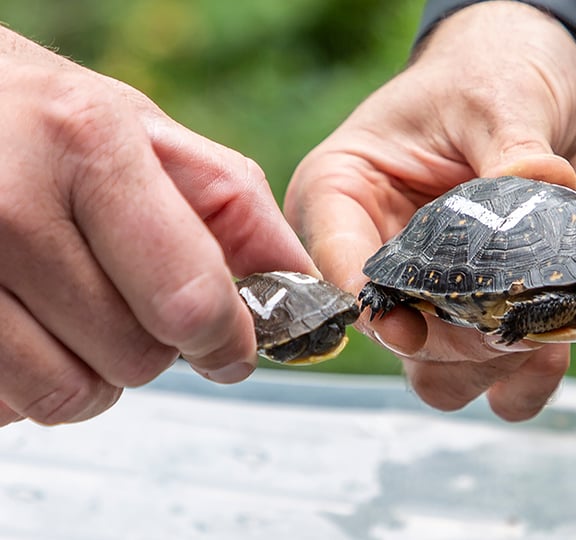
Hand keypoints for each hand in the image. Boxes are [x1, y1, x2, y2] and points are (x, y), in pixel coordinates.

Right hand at [0, 28, 314, 425]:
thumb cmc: (38, 120)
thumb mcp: (141, 132)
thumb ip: (231, 206)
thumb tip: (303, 282)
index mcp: (88, 146)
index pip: (189, 301)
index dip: (225, 343)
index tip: (228, 350)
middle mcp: (8, 205)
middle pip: (135, 359)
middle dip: (150, 345)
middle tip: (125, 297)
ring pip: (65, 395)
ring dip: (87, 372)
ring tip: (70, 311)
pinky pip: (3, 405)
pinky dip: (24, 381)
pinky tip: (20, 323)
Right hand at [286, 2, 575, 420]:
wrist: (549, 90)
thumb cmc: (493, 71)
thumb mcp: (496, 96)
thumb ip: (512, 148)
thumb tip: (542, 183)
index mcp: (346, 196)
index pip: (338, 266)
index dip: (373, 308)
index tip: (414, 328)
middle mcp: (382, 255)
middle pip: (393, 339)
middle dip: (451, 344)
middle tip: (507, 323)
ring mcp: (436, 292)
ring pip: (438, 375)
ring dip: (490, 368)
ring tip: (541, 333)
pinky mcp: (487, 312)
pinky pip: (494, 380)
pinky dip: (525, 382)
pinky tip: (555, 347)